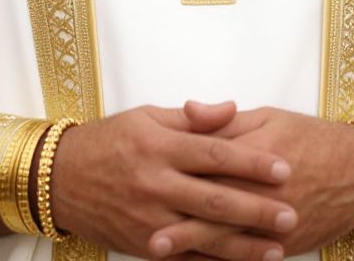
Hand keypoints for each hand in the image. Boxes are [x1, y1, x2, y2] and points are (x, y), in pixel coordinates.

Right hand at [49, 103, 297, 260]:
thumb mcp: (148, 116)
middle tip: (292, 212)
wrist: (61, 179)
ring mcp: (149, 220)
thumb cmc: (110, 140)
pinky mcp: (144, 246)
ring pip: (204, 235)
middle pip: (215, 198)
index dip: (251, 162)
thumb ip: (192, 118)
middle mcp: (155, 185)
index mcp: (160, 148)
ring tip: (277, 247)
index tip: (283, 168)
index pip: (215, 154)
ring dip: (243, 245)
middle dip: (257, 208)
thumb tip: (231, 108)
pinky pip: (186, 257)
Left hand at [151, 104, 353, 257]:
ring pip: (226, 235)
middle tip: (146, 230)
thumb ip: (224, 120)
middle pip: (214, 202)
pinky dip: (219, 260)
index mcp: (255, 153)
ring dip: (191, 244)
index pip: (211, 159)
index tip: (148, 174)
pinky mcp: (280, 244)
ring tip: (159, 249)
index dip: (177, 167)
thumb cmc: (310, 139)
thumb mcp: (267, 117)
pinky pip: (244, 255)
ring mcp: (272, 222)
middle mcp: (262, 190)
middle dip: (178, 217)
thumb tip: (187, 110)